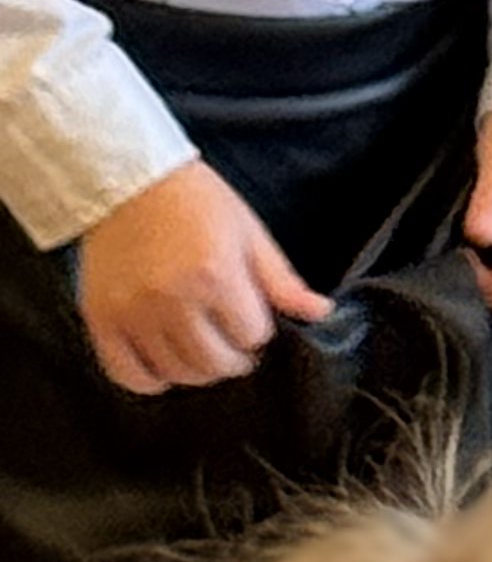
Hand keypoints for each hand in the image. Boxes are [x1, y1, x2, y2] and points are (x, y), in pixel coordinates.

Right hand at [76, 159, 330, 394]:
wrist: (134, 182)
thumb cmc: (198, 202)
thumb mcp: (249, 231)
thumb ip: (282, 280)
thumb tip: (320, 312)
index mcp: (216, 274)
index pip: (251, 335)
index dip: (257, 330)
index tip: (252, 320)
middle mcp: (173, 300)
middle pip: (214, 363)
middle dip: (233, 358)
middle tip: (232, 342)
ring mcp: (134, 314)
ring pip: (175, 373)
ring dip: (197, 371)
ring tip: (203, 349)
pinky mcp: (102, 321)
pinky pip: (128, 375)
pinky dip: (150, 380)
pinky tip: (165, 363)